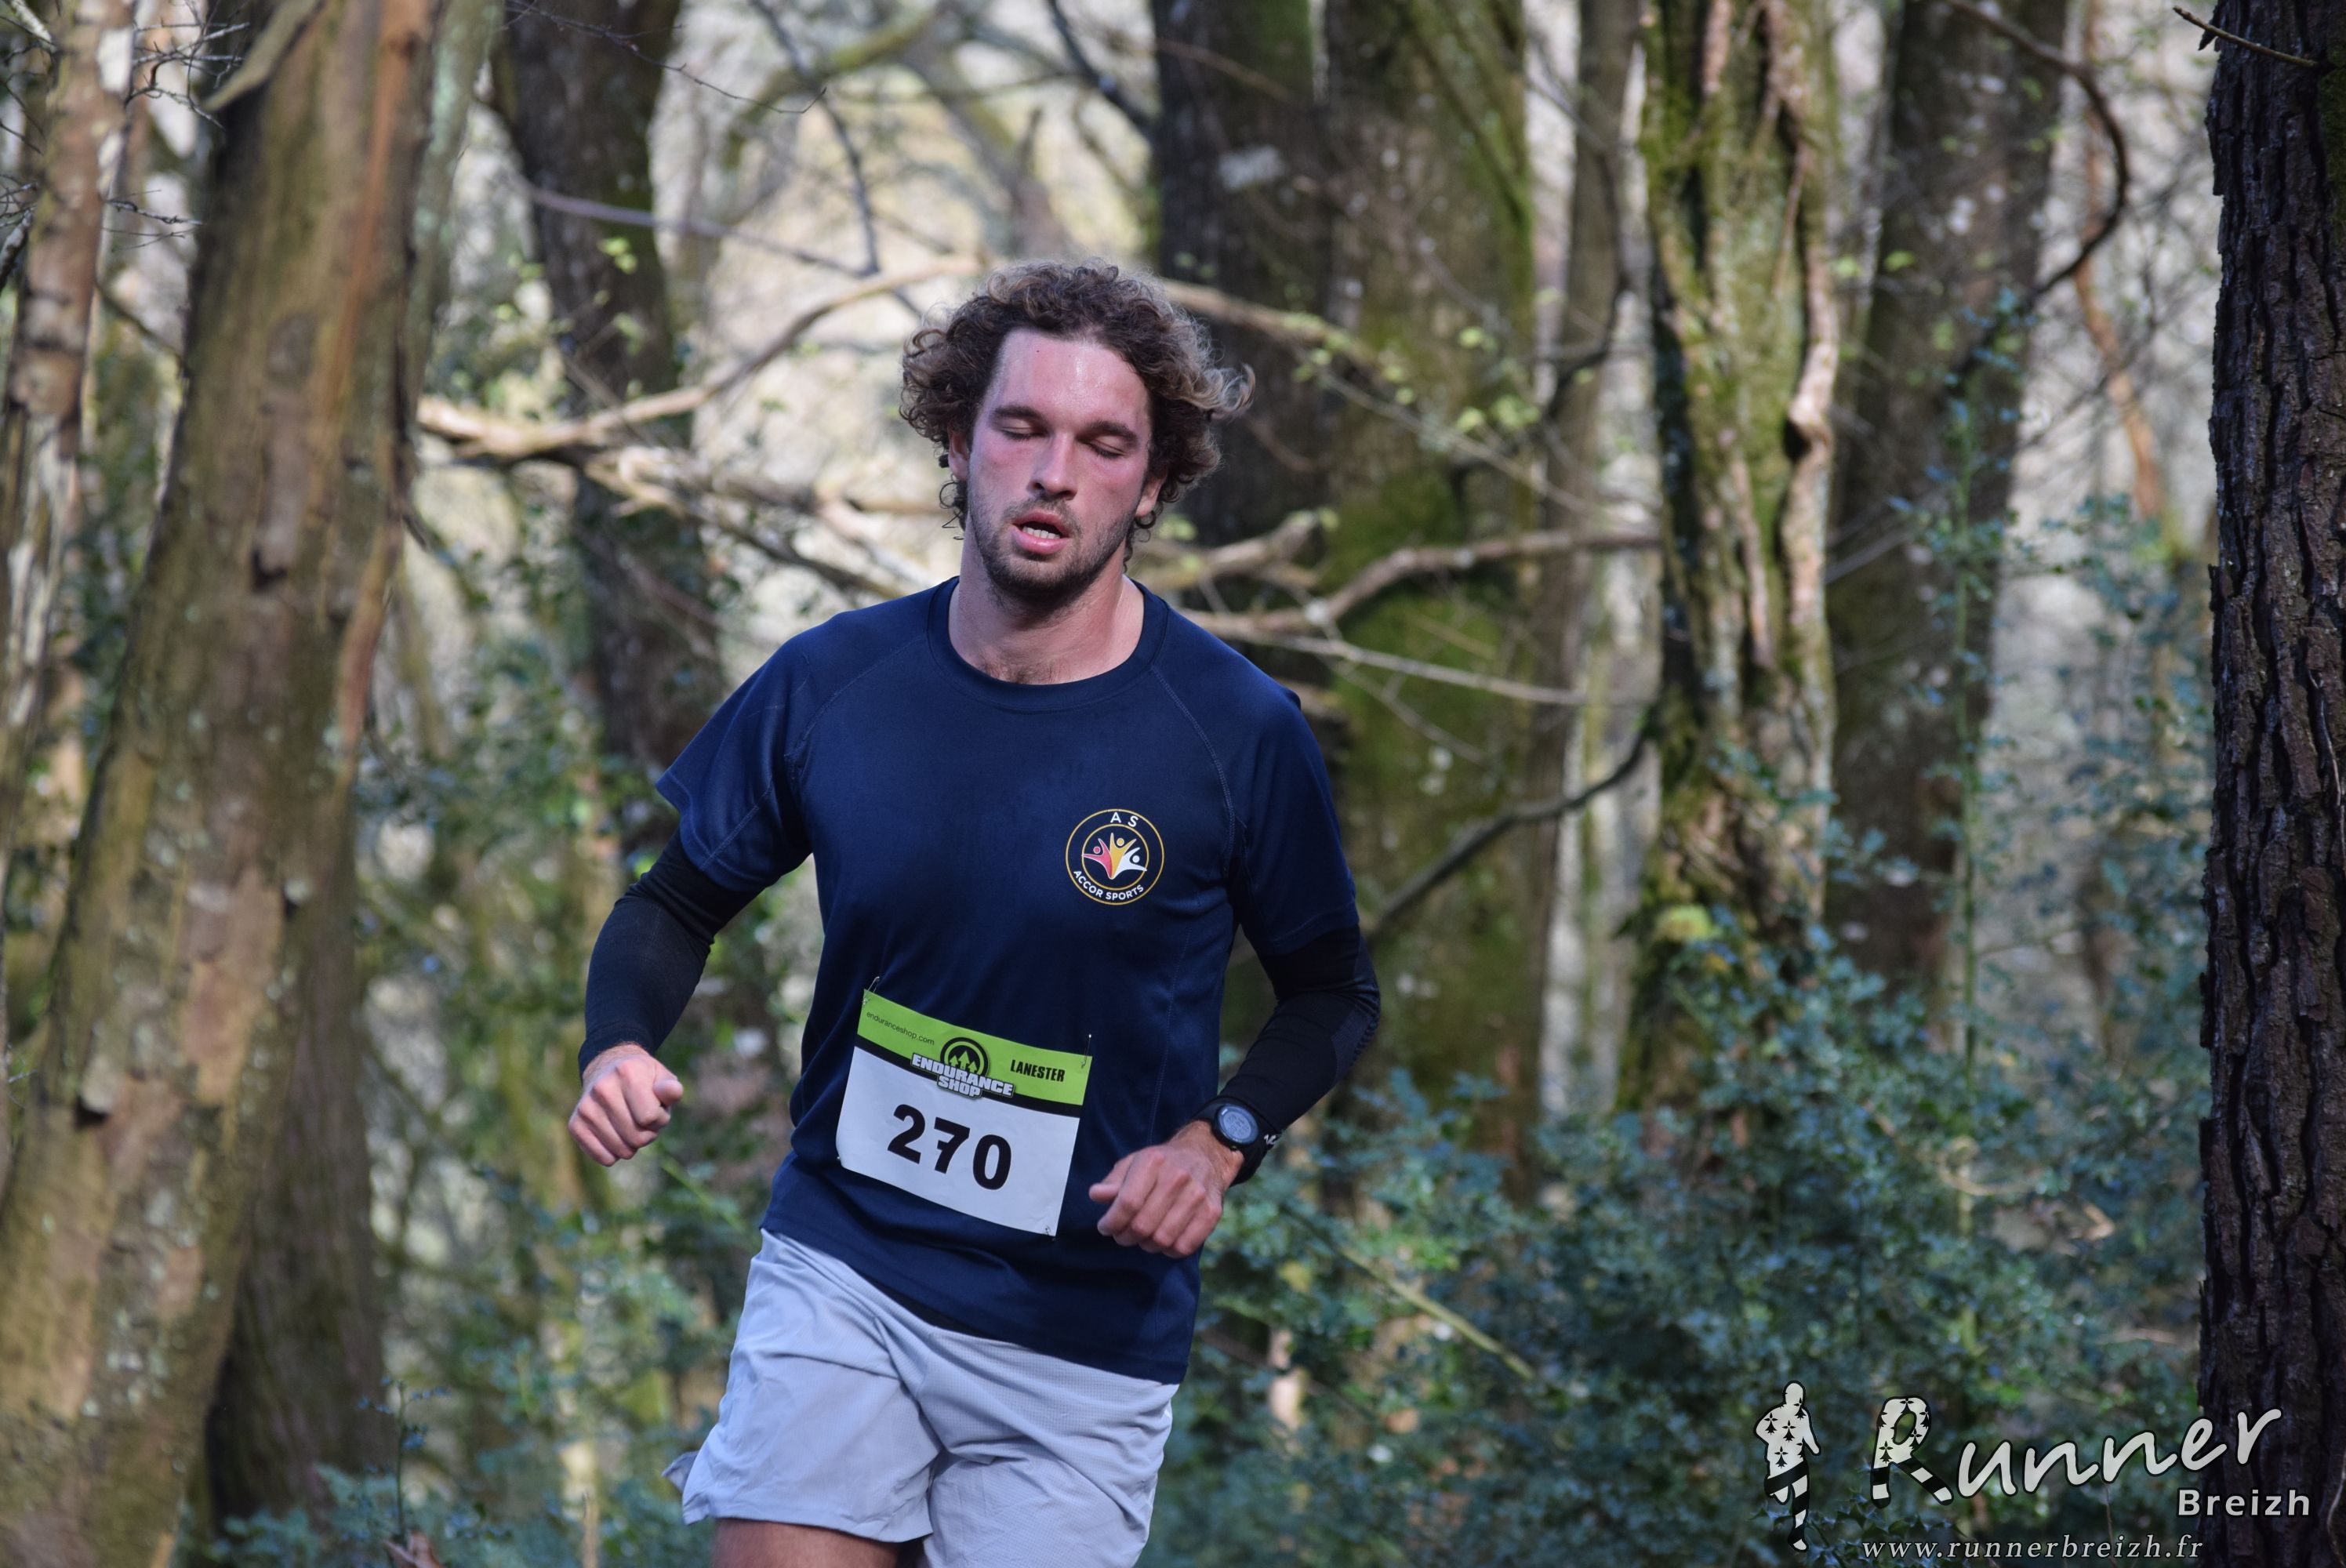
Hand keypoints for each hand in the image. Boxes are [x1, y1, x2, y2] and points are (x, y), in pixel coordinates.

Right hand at [569, 1044, 683, 1166]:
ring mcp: (585, 1107)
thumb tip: (672, 1092)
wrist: (608, 1071)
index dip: (659, 1119)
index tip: (656, 1108)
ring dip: (633, 1145)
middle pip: (637, 1137)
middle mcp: (602, 1087)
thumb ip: (671, 1089)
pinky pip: (604, 1158)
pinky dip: (615, 1154)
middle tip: (643, 1119)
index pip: (650, 1118)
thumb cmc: (644, 1081)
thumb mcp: (662, 1078)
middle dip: (648, 1133)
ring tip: (630, 1124)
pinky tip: (616, 1135)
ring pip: (621, 1150)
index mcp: (627, 1071)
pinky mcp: (575, 1124)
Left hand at [1088, 1120, 1242, 1256]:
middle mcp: (1178, 1177)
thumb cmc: (1161, 1164)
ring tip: (1142, 1237)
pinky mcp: (1212, 1212)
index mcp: (1153, 1161)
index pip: (1127, 1203)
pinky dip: (1168, 1251)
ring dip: (1146, 1245)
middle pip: (1143, 1225)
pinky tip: (1163, 1241)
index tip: (1105, 1227)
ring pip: (1162, 1239)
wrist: (1205, 1155)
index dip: (1111, 1222)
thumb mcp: (1133, 1163)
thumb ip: (1113, 1181)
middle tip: (1121, 1235)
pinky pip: (1184, 1247)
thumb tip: (1096, 1195)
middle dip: (1125, 1237)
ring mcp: (1197, 1195)